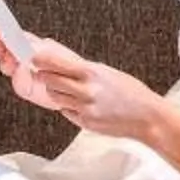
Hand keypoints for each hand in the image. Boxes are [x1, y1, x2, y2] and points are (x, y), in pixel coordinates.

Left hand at [4, 35, 166, 139]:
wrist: (147, 117)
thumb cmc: (129, 91)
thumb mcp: (106, 72)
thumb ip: (82, 68)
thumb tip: (59, 58)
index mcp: (91, 73)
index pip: (54, 63)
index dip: (40, 60)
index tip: (32, 56)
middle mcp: (85, 91)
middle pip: (48, 80)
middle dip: (44, 75)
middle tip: (45, 72)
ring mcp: (84, 109)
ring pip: (54, 96)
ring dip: (55, 91)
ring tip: (69, 89)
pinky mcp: (85, 123)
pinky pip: (66, 111)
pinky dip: (68, 106)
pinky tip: (80, 103)